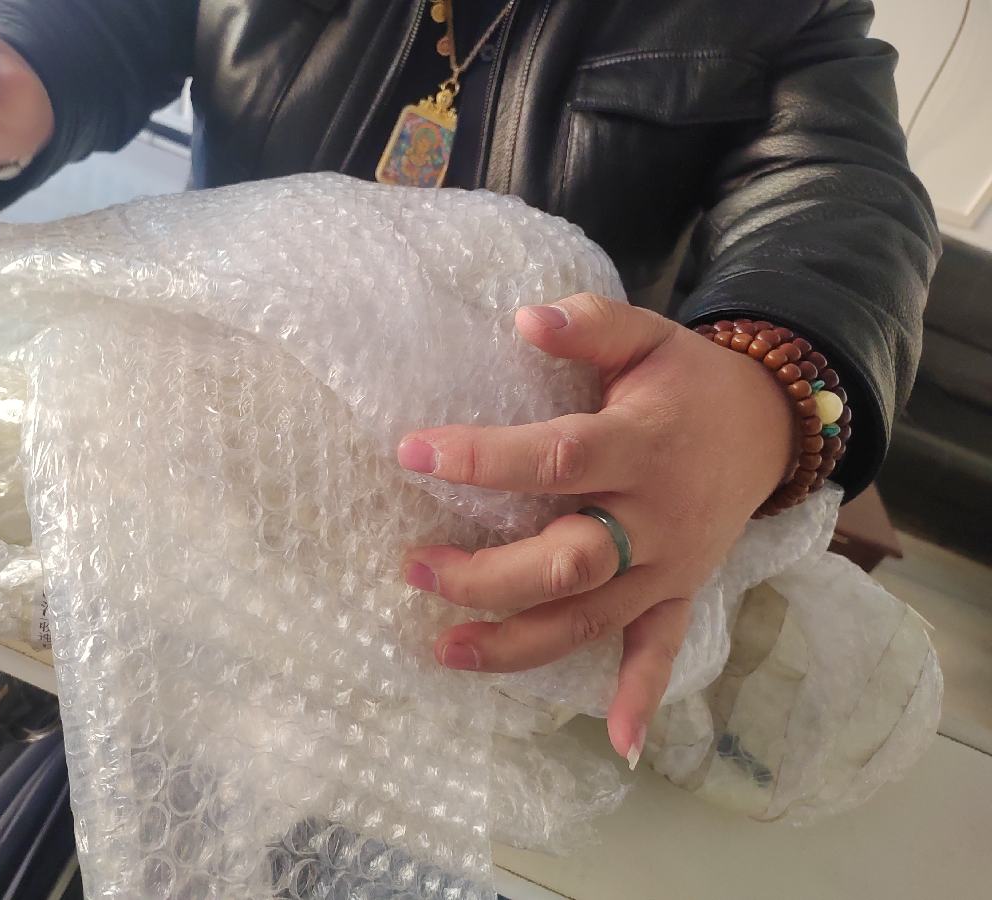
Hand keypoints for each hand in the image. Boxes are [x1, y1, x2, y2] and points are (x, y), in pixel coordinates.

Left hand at [397, 294, 797, 765]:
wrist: (771, 425)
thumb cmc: (689, 381)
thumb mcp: (649, 336)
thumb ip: (592, 327)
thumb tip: (525, 317)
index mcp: (641, 445)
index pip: (557, 459)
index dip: (484, 459)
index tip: (413, 453)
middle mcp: (656, 517)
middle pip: (569, 560)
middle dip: (487, 574)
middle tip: (415, 567)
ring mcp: (671, 565)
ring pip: (592, 617)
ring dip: (519, 641)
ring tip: (446, 650)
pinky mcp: (682, 592)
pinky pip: (663, 648)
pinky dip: (643, 694)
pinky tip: (619, 742)